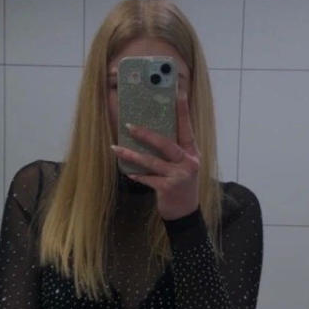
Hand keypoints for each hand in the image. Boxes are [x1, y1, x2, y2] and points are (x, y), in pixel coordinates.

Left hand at [110, 91, 199, 220]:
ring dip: (132, 155)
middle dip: (146, 134)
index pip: (187, 129)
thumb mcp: (183, 166)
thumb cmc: (181, 186)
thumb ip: (175, 151)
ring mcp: (179, 176)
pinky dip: (138, 175)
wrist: (185, 213)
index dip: (183, 112)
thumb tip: (153, 134)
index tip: (177, 95)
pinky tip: (128, 172)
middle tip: (129, 125)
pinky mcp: (168, 188)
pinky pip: (149, 179)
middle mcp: (188, 162)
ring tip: (116, 148)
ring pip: (152, 161)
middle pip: (166, 143)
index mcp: (192, 153)